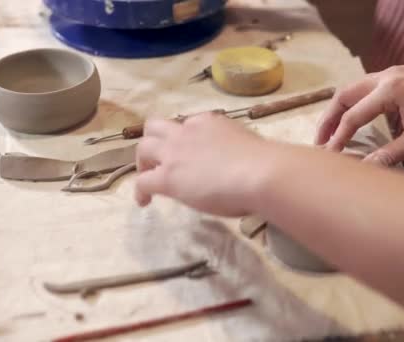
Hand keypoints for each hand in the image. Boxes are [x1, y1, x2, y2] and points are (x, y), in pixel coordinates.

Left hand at [135, 113, 269, 216]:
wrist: (261, 173)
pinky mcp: (167, 177)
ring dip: (142, 162)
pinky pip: (143, 181)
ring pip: (143, 147)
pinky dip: (140, 191)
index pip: (187, 125)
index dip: (183, 140)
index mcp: (208, 122)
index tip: (188, 154)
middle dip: (154, 143)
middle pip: (156, 128)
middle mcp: (187, 131)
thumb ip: (232, 149)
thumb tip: (236, 163)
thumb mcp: (245, 145)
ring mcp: (174, 153)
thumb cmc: (264, 163)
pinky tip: (144, 202)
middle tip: (159, 162)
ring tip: (148, 178)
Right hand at [315, 66, 403, 165]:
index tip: (328, 156)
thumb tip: (363, 169)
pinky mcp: (399, 75)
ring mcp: (392, 73)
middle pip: (344, 95)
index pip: (353, 116)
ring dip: (339, 109)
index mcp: (390, 90)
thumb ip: (388, 154)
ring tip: (331, 132)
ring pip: (353, 89)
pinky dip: (354, 103)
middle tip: (320, 142)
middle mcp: (387, 77)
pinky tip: (354, 118)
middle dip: (328, 119)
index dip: (338, 138)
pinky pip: (366, 87)